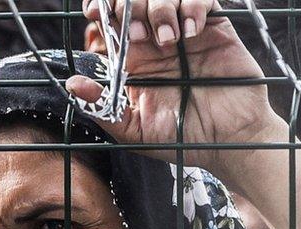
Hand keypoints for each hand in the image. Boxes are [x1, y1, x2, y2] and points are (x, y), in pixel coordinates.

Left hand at [69, 0, 286, 186]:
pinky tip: (191, 33)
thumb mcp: (135, 132)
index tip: (99, 14)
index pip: (111, 19)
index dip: (103, 8)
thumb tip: (72, 85)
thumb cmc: (182, 139)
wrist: (229, 142)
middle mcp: (156, 40)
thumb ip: (103, 109)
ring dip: (160, 9)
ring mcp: (185, 31)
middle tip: (136, 34)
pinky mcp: (214, 28)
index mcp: (133, 60)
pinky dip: (192, 7)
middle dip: (129, 6)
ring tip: (168, 41)